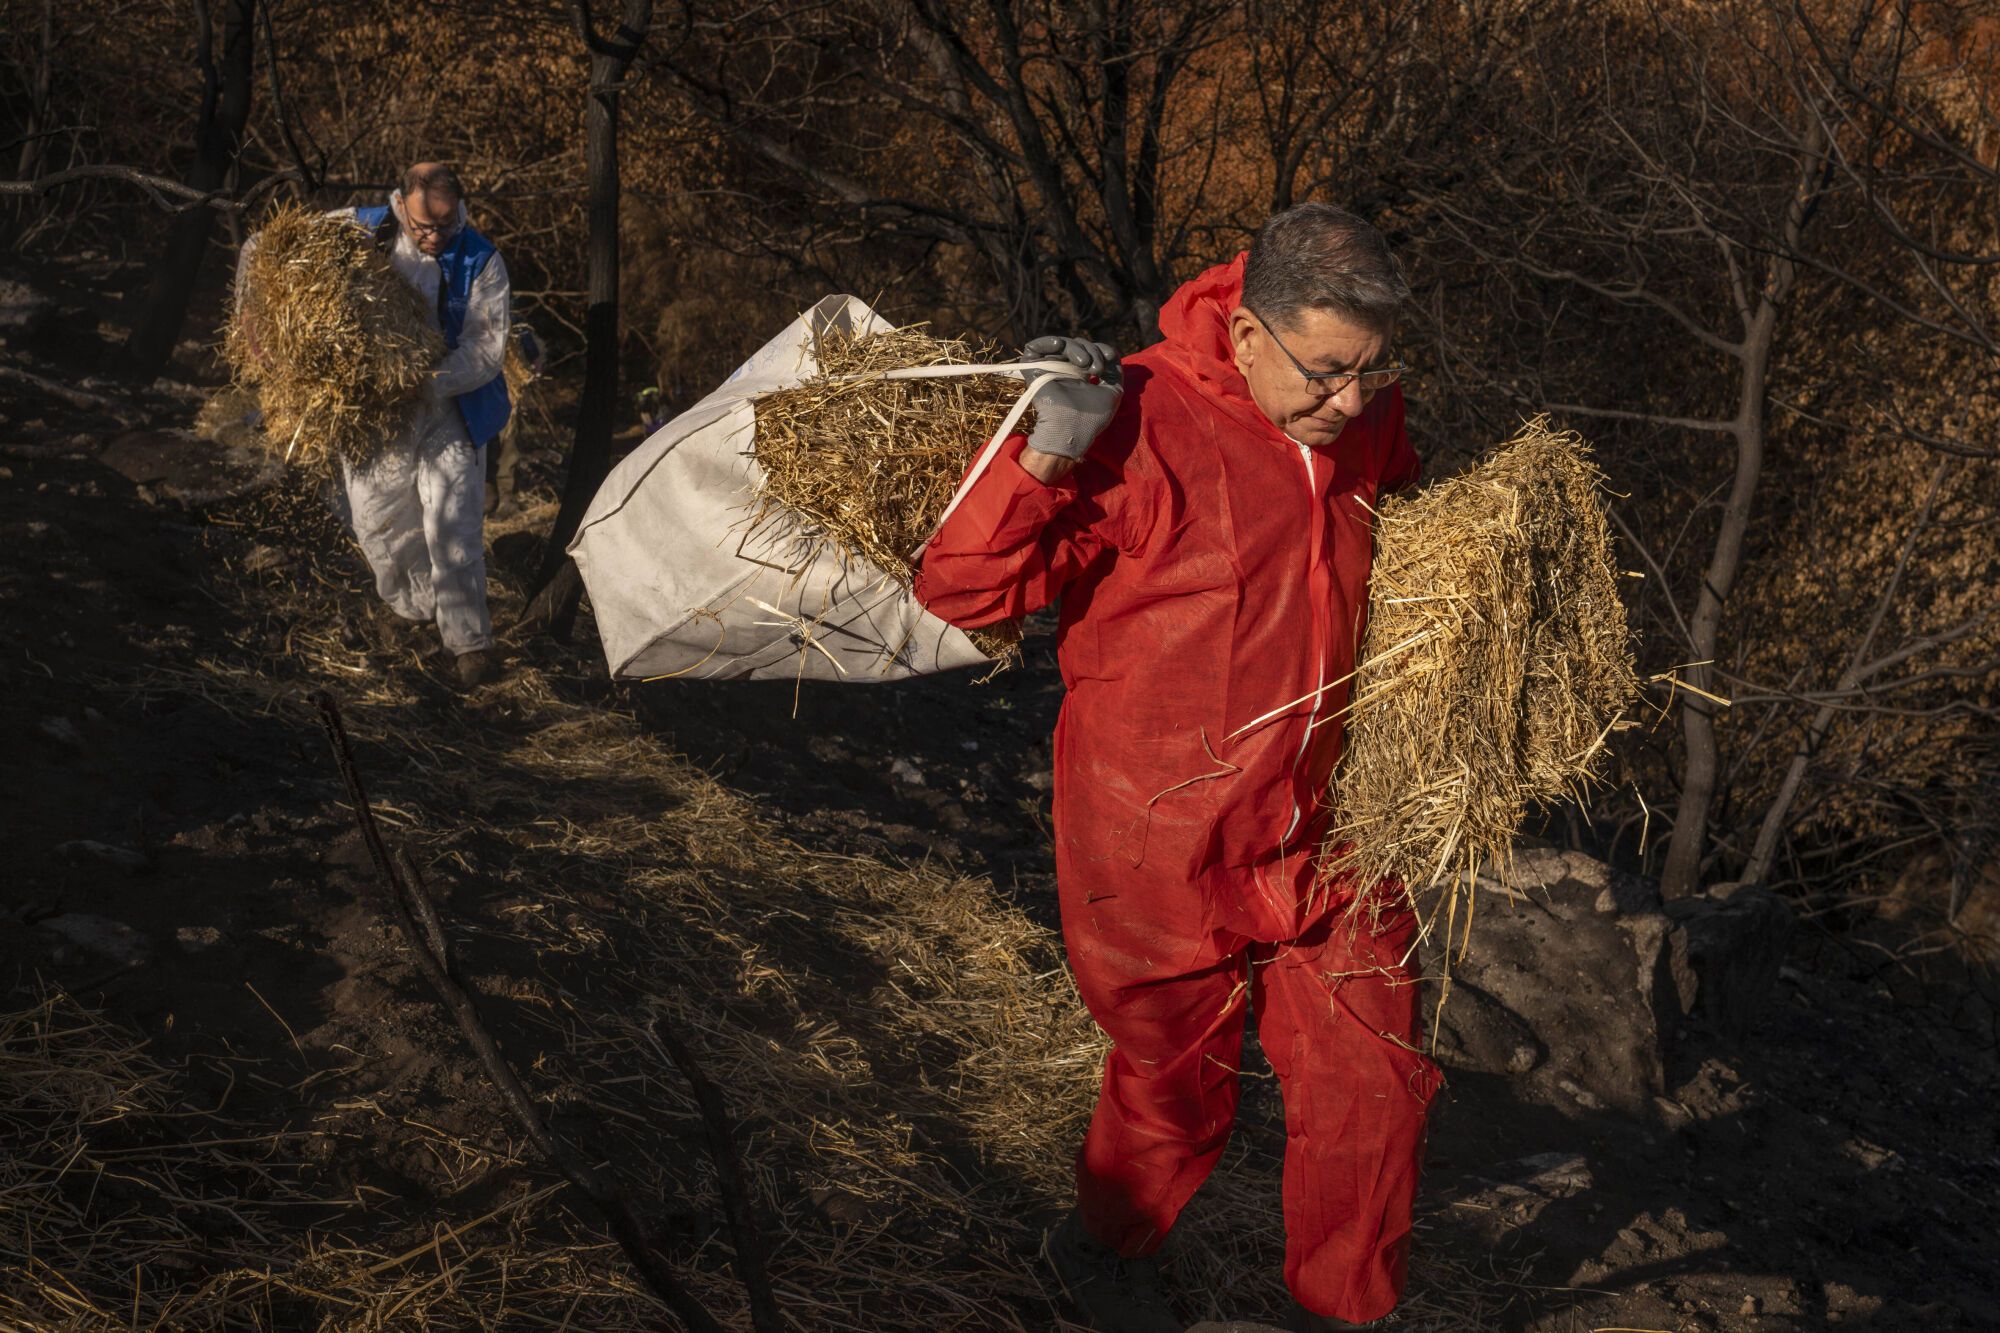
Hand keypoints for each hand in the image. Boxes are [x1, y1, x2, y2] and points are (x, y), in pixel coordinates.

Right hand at [1020, 335, 1121, 464]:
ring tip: (1085, 363)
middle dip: (1092, 351)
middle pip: (1078, 346)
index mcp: (1080, 376)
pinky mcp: (1033, 371)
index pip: (1088, 352)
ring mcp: (1048, 371)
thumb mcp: (1113, 391)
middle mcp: (1064, 371)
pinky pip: (1034, 348)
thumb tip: (1111, 353)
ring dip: (1076, 348)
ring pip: (1061, 345)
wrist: (1072, 429)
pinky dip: (1046, 341)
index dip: (1100, 349)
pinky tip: (1058, 344)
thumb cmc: (1093, 415)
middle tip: (1097, 369)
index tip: (1109, 357)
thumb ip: (1115, 371)